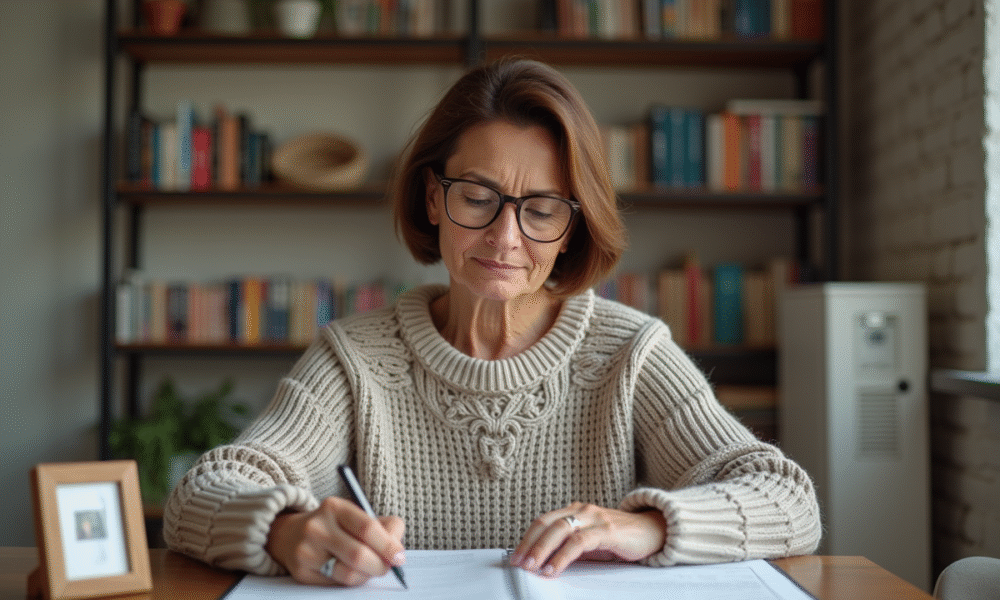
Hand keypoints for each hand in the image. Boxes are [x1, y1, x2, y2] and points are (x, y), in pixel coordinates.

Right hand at [264, 497, 405, 586]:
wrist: (291, 535)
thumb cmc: (336, 527)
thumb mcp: (357, 516)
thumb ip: (384, 528)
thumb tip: (397, 552)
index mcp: (335, 507)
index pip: (367, 528)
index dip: (388, 545)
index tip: (399, 557)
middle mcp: (317, 526)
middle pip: (359, 554)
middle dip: (380, 565)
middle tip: (387, 567)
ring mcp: (306, 550)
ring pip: (348, 573)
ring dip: (366, 576)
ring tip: (368, 569)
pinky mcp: (301, 572)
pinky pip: (335, 583)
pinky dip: (349, 581)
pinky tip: (347, 571)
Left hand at [510, 502, 665, 577]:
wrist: (653, 530)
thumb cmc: (620, 537)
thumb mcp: (590, 541)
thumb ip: (570, 546)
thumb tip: (543, 561)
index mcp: (575, 511)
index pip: (543, 521)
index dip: (527, 538)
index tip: (515, 556)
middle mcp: (582, 510)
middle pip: (546, 523)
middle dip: (529, 544)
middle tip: (518, 562)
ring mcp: (594, 518)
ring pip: (559, 530)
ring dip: (542, 550)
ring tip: (532, 567)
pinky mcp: (607, 530)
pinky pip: (579, 542)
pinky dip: (563, 556)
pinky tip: (554, 568)